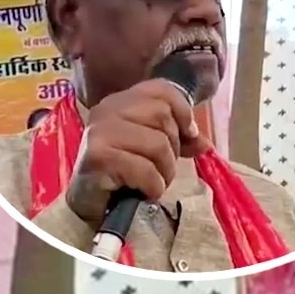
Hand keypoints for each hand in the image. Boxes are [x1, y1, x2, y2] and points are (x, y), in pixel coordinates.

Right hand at [66, 80, 211, 221]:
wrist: (90, 203)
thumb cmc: (123, 173)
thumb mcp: (155, 150)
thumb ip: (179, 140)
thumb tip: (204, 143)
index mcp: (121, 101)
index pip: (161, 90)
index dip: (182, 112)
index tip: (187, 135)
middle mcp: (107, 110)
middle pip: (163, 116)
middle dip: (172, 149)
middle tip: (159, 167)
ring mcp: (99, 133)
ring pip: (158, 145)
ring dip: (164, 172)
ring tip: (151, 182)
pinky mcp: (97, 158)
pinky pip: (145, 169)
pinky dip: (153, 186)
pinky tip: (143, 191)